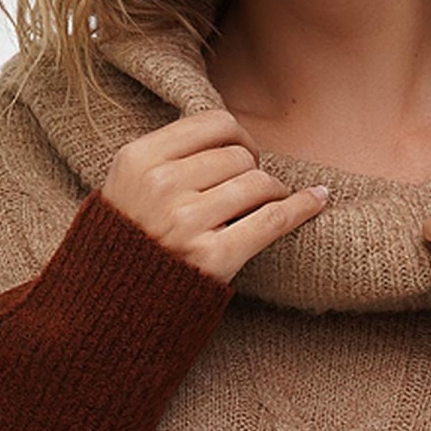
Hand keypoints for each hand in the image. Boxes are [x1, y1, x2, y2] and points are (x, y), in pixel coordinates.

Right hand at [101, 107, 328, 282]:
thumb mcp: (127, 185)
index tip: (242, 154)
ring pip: (259, 183)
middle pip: (238, 155)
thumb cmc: (128, 243)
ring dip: (273, 191)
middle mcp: (160, 186)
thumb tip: (230, 131)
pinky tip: (318, 199)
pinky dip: (302, 207)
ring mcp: (186, 222)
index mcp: (138, 160)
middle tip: (249, 190)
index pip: (212, 123)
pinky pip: (272, 220)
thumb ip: (166, 155)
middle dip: (252, 169)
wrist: (113, 307)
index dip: (237, 136)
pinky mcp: (213, 257)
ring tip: (266, 204)